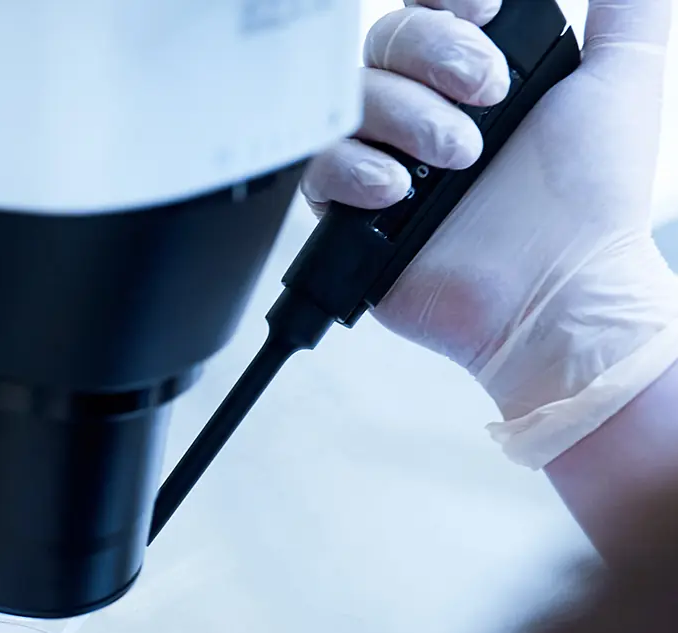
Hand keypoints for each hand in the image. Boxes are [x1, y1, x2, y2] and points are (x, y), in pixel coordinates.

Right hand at [305, 0, 677, 468]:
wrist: (558, 289)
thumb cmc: (591, 201)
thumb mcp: (623, 79)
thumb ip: (628, 13)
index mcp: (474, 74)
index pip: (428, 7)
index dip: (445, 4)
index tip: (486, 15)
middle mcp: (424, 111)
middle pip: (383, 41)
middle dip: (434, 55)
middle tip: (486, 97)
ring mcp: (383, 161)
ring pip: (350, 99)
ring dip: (407, 118)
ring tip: (458, 160)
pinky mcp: (351, 215)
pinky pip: (318, 171)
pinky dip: (355, 171)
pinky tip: (398, 190)